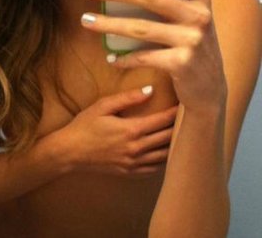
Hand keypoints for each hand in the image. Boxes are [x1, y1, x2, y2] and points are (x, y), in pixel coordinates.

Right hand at [58, 88, 176, 176]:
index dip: (175, 112)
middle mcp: (136, 148)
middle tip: (190, 118)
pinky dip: (165, 160)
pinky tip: (168, 151)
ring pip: (165, 155)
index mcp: (131, 130)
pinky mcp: (130, 172)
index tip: (185, 104)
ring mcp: (134, 163)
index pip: (162, 120)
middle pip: (168, 138)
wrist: (70, 151)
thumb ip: (128, 98)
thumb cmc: (85, 125)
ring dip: (176, 144)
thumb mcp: (103, 106)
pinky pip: (155, 168)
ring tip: (184, 134)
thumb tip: (150, 90)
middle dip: (181, 127)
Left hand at [82, 0, 227, 112]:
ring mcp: (192, 40)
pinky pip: (143, 57)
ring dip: (109, 24)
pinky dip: (124, 58)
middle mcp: (199, 15)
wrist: (210, 87)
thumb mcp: (187, 18)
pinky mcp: (182, 63)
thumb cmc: (190, 43)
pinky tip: (111, 58)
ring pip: (140, 27)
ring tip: (86, 20)